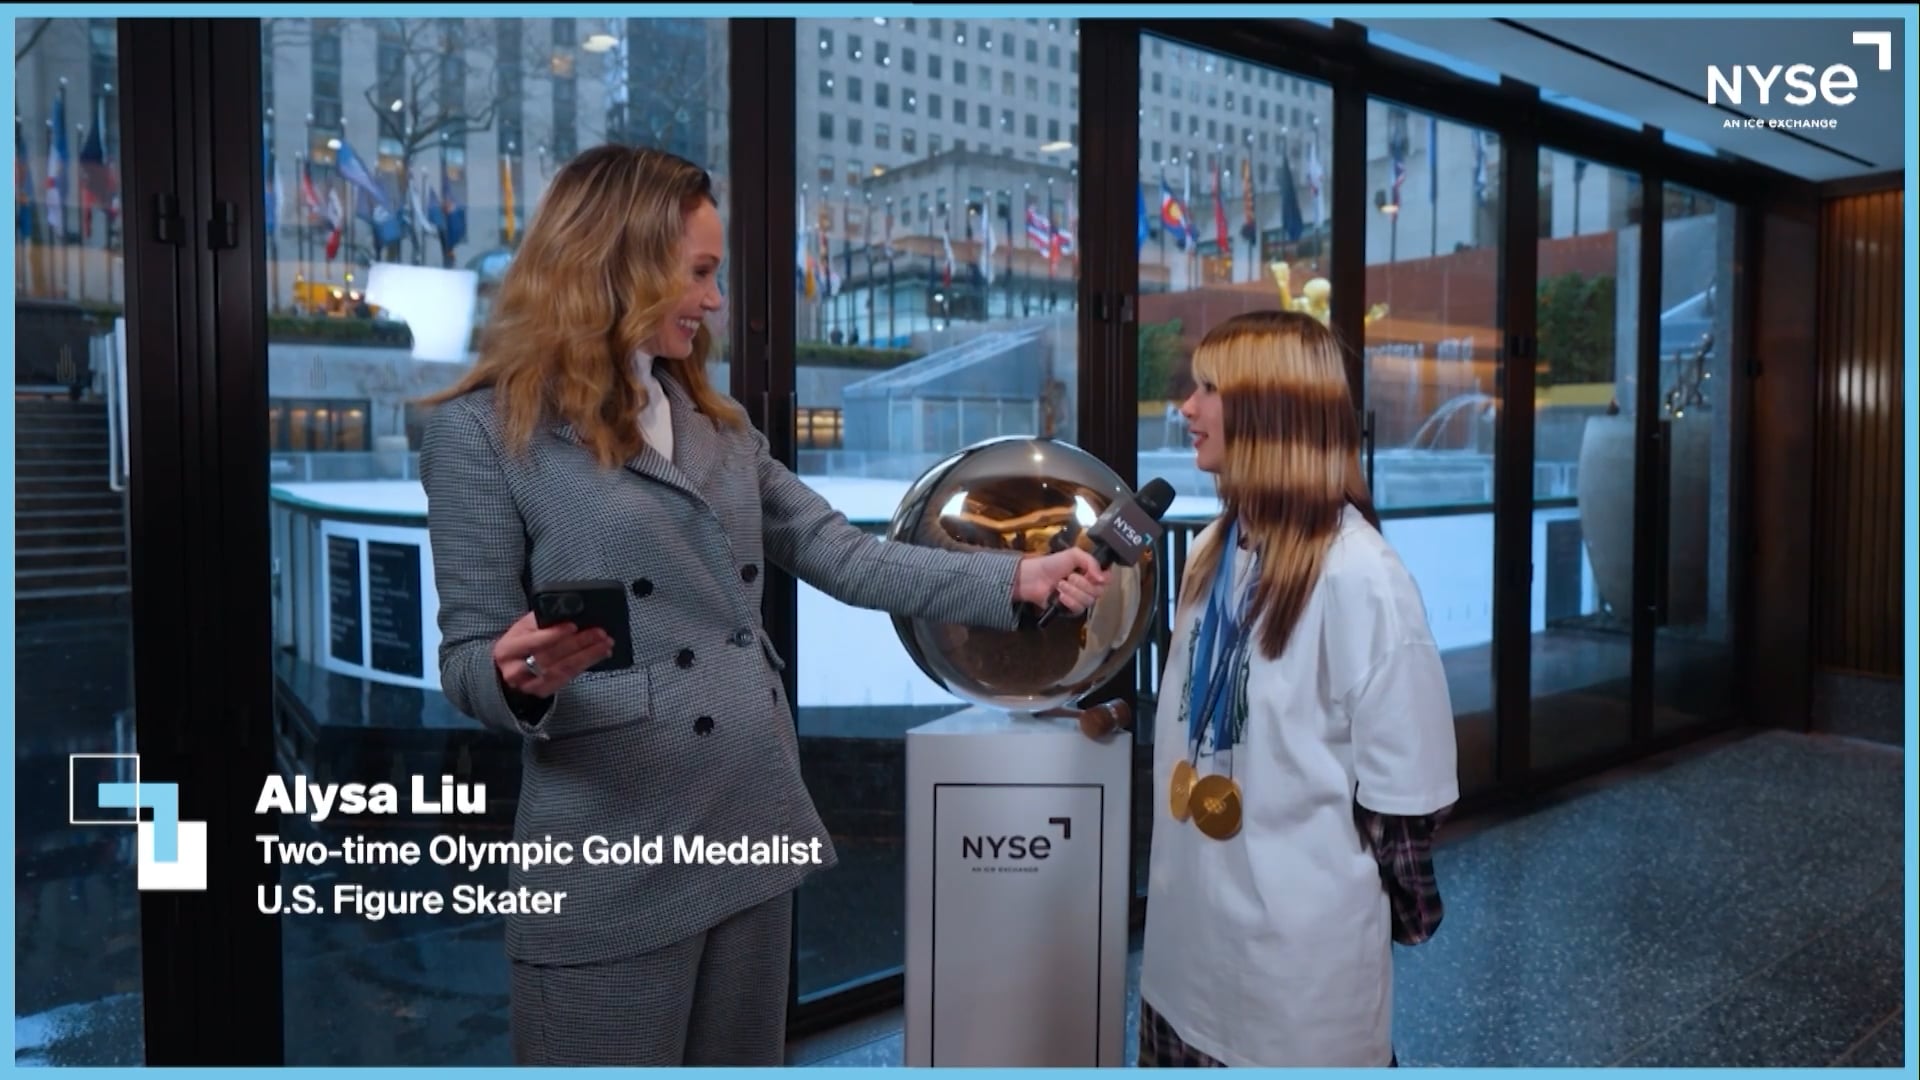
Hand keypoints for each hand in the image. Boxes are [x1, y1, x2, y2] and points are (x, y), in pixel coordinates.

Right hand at [492, 612, 613, 698]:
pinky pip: (568, 678)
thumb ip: (541, 620)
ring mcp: (529, 684)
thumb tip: (569, 612)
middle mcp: (515, 670)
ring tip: (605, 644)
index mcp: (508, 649)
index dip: (555, 634)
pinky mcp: (543, 692)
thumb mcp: (524, 626)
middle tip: (599, 634)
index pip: (534, 642)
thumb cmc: (521, 641)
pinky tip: (599, 655)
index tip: (574, 626)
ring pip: (563, 669)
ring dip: (588, 656)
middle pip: (552, 657)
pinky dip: (586, 665)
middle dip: (579, 644)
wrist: (511, 665)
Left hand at [1014, 547, 1110, 614]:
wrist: (1035, 576)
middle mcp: (1088, 587)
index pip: (1107, 579)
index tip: (1093, 575)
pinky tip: (1060, 596)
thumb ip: (1091, 562)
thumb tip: (1103, 578)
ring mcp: (1080, 599)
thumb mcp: (1074, 555)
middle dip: (1083, 583)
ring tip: (1060, 584)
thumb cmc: (1053, 563)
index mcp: (1091, 573)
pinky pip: (1078, 609)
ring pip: (1088, 601)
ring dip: (1073, 591)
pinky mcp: (1070, 610)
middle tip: (1069, 576)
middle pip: (1099, 591)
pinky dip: (1070, 601)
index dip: (1103, 578)